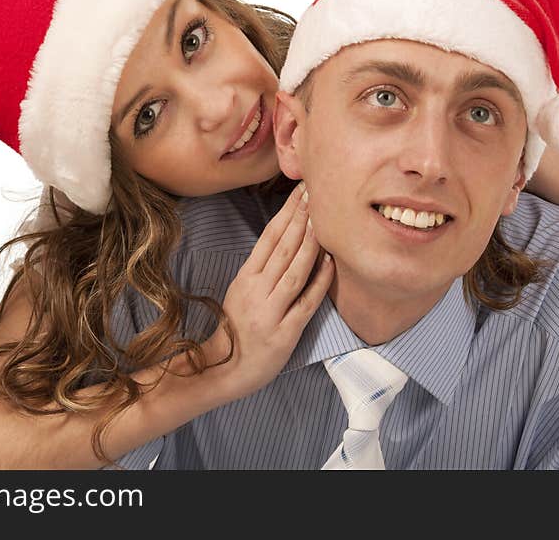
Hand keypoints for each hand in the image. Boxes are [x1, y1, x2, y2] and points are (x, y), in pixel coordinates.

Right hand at [204, 182, 333, 400]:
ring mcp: (271, 312)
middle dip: (301, 218)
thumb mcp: (243, 291)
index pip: (269, 238)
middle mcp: (257, 290)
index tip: (300, 192)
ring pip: (295, 271)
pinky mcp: (285, 332)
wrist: (227, 368)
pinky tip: (331, 262)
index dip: (286, 213)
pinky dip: (320, 281)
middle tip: (316, 193)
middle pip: (283, 248)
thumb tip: (287, 236)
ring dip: (311, 243)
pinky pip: (306, 302)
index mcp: (246, 277)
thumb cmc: (239, 326)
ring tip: (325, 220)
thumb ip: (263, 267)